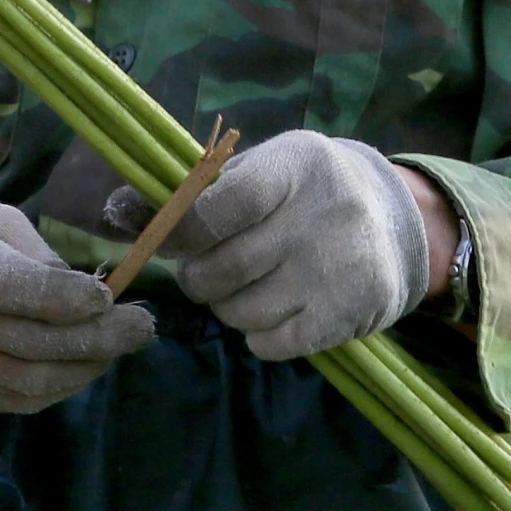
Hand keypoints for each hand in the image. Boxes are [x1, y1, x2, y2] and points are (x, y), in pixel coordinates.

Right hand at [0, 196, 155, 416]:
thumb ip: (40, 259)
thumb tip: (94, 302)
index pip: (8, 286)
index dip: (61, 297)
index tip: (107, 297)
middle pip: (27, 344)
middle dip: (95, 339)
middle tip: (142, 326)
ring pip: (24, 385)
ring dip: (82, 370)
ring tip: (117, 346)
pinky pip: (9, 403)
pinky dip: (53, 389)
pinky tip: (78, 365)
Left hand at [107, 131, 434, 360]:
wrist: (395, 220)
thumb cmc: (302, 192)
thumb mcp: (258, 171)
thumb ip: (191, 192)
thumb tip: (114, 213)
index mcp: (293, 166)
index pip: (216, 208)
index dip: (180, 232)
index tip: (172, 240)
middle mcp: (322, 214)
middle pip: (221, 269)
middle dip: (198, 276)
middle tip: (206, 269)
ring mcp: (338, 267)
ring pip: (241, 312)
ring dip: (228, 307)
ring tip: (247, 286)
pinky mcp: (349, 313)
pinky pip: (272, 344)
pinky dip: (259, 336)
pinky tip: (275, 310)